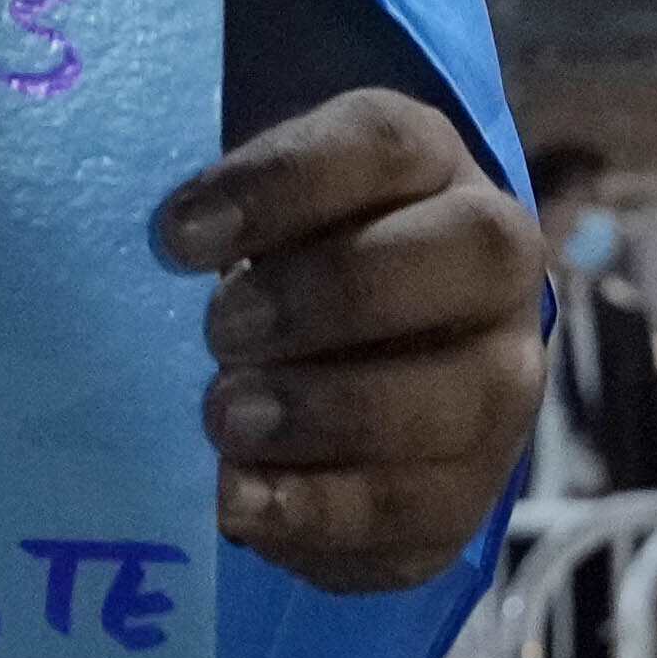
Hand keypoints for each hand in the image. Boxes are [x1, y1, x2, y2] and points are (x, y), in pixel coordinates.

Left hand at [154, 92, 536, 594]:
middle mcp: (495, 265)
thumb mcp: (247, 226)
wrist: (342, 375)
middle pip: (467, 254)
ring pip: (464, 395)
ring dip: (334, 413)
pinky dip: (327, 513)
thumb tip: (155, 266)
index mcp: (431, 166)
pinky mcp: (471, 491)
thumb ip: (213, 232)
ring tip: (225, 422)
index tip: (177, 236)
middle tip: (220, 331)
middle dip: (335, 294)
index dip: (281, 184)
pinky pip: (429, 511)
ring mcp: (502, 381)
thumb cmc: (274, 272)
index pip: (385, 144)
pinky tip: (243, 504)